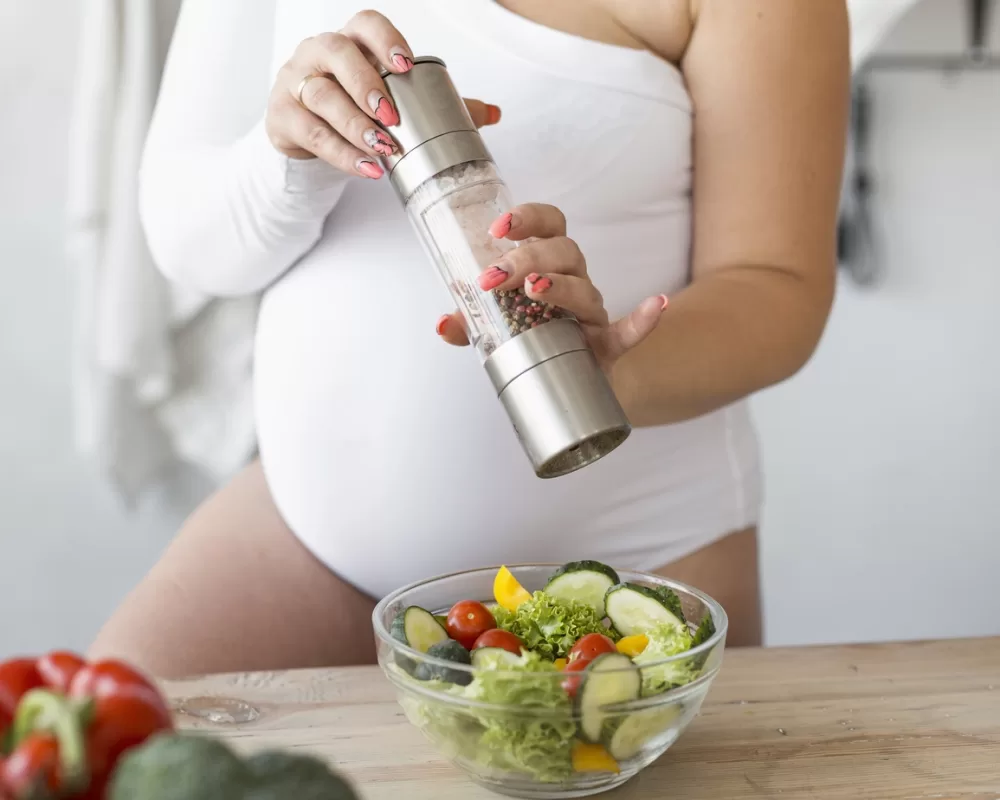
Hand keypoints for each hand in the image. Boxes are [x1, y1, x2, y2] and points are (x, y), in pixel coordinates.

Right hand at [265, 10, 500, 178]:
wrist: (309, 138)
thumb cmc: (356, 110)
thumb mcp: (396, 104)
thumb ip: (441, 105)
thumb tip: (495, 114)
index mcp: (352, 43)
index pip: (364, 24)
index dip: (384, 39)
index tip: (406, 64)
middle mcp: (319, 55)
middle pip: (336, 53)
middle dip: (366, 83)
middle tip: (392, 117)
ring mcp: (296, 83)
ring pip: (321, 95)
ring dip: (355, 124)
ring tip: (383, 149)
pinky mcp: (282, 117)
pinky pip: (309, 132)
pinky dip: (340, 153)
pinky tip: (366, 168)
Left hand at [436, 204, 667, 374]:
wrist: (566, 383)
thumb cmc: (533, 341)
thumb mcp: (497, 328)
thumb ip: (471, 324)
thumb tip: (442, 322)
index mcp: (550, 265)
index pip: (548, 225)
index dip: (527, 219)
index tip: (498, 229)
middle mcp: (575, 280)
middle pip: (563, 252)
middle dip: (527, 258)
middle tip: (493, 278)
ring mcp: (592, 313)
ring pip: (585, 288)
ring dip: (561, 285)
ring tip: (534, 291)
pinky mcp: (606, 346)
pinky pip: (630, 331)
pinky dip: (643, 320)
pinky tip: (654, 305)